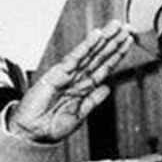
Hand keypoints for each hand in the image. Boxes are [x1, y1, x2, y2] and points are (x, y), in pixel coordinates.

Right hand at [7, 20, 132, 142]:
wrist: (32, 134)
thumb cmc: (51, 127)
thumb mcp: (79, 114)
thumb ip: (93, 100)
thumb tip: (107, 88)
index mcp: (82, 88)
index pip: (103, 67)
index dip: (116, 55)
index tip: (128, 42)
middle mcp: (75, 78)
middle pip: (98, 57)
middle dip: (113, 42)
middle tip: (128, 27)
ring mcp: (66, 75)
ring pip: (89, 54)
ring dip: (103, 40)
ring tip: (117, 26)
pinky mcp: (56, 75)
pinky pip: (74, 58)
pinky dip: (85, 46)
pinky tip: (97, 35)